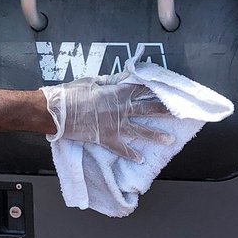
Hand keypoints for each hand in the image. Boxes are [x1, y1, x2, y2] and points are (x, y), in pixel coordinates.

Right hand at [42, 72, 174, 160]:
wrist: (58, 113)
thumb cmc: (72, 94)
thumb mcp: (92, 81)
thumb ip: (109, 81)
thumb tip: (121, 78)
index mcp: (117, 93)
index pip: (142, 89)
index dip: (156, 89)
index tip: (168, 89)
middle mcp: (120, 110)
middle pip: (147, 110)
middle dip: (165, 111)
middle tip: (179, 113)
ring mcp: (115, 126)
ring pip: (140, 131)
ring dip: (156, 136)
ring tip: (170, 140)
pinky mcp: (106, 138)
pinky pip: (121, 148)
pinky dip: (130, 155)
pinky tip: (141, 159)